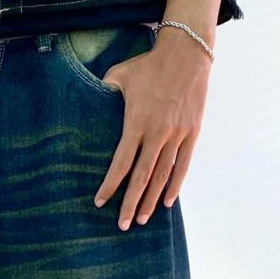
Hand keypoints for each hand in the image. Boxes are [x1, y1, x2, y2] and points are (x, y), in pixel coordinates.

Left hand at [94, 27, 211, 230]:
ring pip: (163, 176)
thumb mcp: (119, 74)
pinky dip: (175, 186)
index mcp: (136, 123)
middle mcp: (157, 134)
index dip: (110, 185)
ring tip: (140, 219)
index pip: (121, 163)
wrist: (188, 52)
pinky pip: (183, 165)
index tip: (100, 203)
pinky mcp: (192, 133)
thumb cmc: (149, 64)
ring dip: (151, 200)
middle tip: (122, 226)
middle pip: (142, 177)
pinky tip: (166, 203)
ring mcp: (177, 135)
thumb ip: (103, 91)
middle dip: (130, 203)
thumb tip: (86, 98)